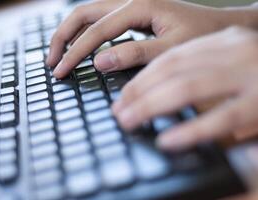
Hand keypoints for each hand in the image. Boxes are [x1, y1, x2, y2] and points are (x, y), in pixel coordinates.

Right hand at [46, 0, 253, 77]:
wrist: (219, 27)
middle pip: (83, 14)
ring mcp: (130, 7)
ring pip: (89, 15)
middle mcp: (130, 1)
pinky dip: (84, 35)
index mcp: (138, 6)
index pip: (96, 31)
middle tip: (51, 62)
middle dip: (63, 38)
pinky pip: (100, 21)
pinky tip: (80, 48)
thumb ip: (136, 54)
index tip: (60, 71)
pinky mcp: (132, 16)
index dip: (75, 52)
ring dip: (70, 34)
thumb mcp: (171, 49)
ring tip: (58, 56)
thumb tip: (100, 62)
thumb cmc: (201, 36)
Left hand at [112, 26, 257, 150]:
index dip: (141, 78)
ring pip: (187, 88)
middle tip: (119, 112)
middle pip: (171, 70)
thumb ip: (202, 72)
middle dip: (138, 93)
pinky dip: (190, 130)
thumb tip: (162, 91)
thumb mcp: (231, 64)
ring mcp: (250, 75)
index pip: (170, 58)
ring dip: (151, 107)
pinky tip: (167, 140)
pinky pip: (220, 118)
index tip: (123, 95)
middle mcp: (234, 52)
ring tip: (129, 122)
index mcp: (224, 42)